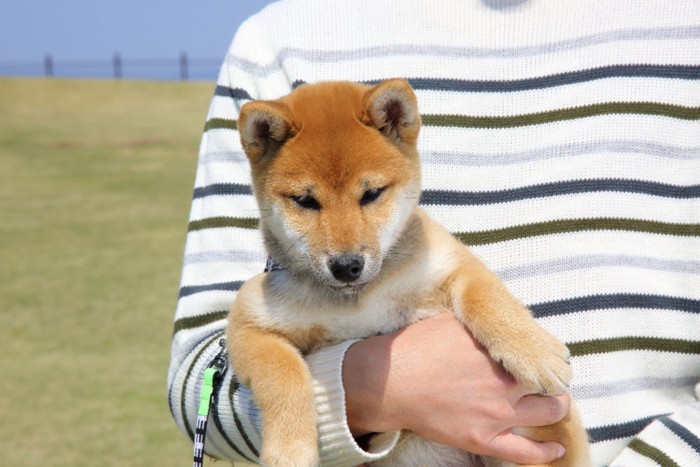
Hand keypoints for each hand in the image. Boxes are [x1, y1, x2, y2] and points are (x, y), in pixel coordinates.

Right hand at [342, 311, 568, 464]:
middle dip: (555, 379)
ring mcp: (496, 414)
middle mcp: (505, 382)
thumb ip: (483, 322)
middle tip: (550, 379)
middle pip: (552, 382)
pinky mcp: (483, 439)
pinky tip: (556, 450)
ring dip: (556, 407)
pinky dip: (546, 453)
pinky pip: (527, 453)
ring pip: (549, 413)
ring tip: (553, 405)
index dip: (546, 354)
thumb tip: (501, 315)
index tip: (545, 355)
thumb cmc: (417, 347)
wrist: (391, 382)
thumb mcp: (453, 321)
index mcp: (500, 351)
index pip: (541, 352)